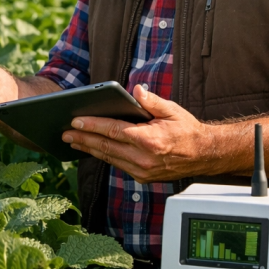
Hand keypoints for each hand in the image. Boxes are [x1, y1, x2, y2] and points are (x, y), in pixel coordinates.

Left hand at [61, 85, 214, 182]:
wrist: (204, 155)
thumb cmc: (187, 130)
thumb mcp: (172, 110)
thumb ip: (151, 101)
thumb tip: (136, 91)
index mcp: (149, 140)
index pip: (113, 131)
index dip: (92, 125)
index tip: (75, 121)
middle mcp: (143, 158)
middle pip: (105, 147)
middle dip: (83, 139)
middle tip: (65, 133)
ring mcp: (142, 171)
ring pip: (109, 158)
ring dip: (89, 149)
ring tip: (73, 141)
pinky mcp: (142, 177)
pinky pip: (118, 165)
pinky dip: (104, 156)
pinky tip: (93, 149)